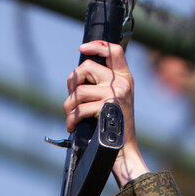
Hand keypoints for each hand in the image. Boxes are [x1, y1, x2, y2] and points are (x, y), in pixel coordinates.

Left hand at [64, 40, 149, 186]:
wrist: (125, 150)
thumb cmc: (115, 125)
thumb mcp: (115, 99)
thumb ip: (103, 84)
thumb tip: (78, 74)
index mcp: (125, 78)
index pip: (114, 51)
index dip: (97, 45)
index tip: (82, 48)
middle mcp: (122, 82)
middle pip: (86, 67)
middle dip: (72, 82)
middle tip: (72, 97)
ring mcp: (116, 93)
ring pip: (79, 90)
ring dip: (68, 106)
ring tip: (70, 116)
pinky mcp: (107, 107)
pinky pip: (80, 108)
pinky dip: (71, 119)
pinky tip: (72, 126)